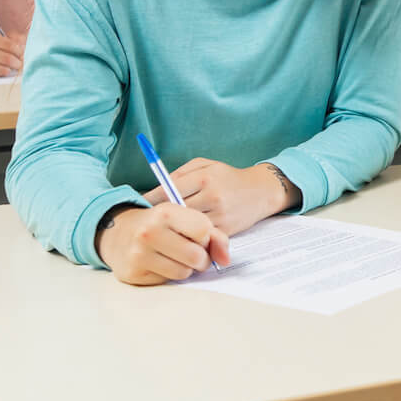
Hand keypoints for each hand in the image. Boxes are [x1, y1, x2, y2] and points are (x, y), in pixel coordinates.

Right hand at [0, 32, 23, 76]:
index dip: (20, 51)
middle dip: (18, 63)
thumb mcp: (4, 39)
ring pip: (4, 70)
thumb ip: (17, 39)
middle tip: (20, 64)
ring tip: (12, 68)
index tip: (23, 54)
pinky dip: (2, 76)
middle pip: (8, 59)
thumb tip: (25, 47)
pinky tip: (2, 71)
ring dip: (12, 71)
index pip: (10, 45)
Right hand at [96, 204, 229, 285]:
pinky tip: (161, 263)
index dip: (207, 237)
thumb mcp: (183, 217)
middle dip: (202, 258)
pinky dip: (169, 274)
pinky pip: (166, 281)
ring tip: (177, 257)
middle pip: (196, 256)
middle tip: (194, 253)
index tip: (200, 237)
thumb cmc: (159, 224)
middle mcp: (150, 232)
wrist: (117, 232)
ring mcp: (139, 254)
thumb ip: (212, 233)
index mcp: (166, 212)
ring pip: (184, 272)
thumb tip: (225, 259)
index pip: (203, 231)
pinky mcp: (133, 273)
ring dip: (186, 268)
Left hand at [142, 158, 296, 235]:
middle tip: (145, 220)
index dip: (151, 199)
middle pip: (174, 210)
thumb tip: (156, 189)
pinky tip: (181, 234)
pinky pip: (199, 236)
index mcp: (205, 177)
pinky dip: (188, 236)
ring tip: (160, 229)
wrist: (262, 191)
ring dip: (172, 228)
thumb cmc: (229, 177)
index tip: (139, 204)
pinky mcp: (225, 229)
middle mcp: (212, 196)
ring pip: (185, 226)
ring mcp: (219, 214)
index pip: (169, 190)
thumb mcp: (207, 165)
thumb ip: (181, 174)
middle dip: (158, 216)